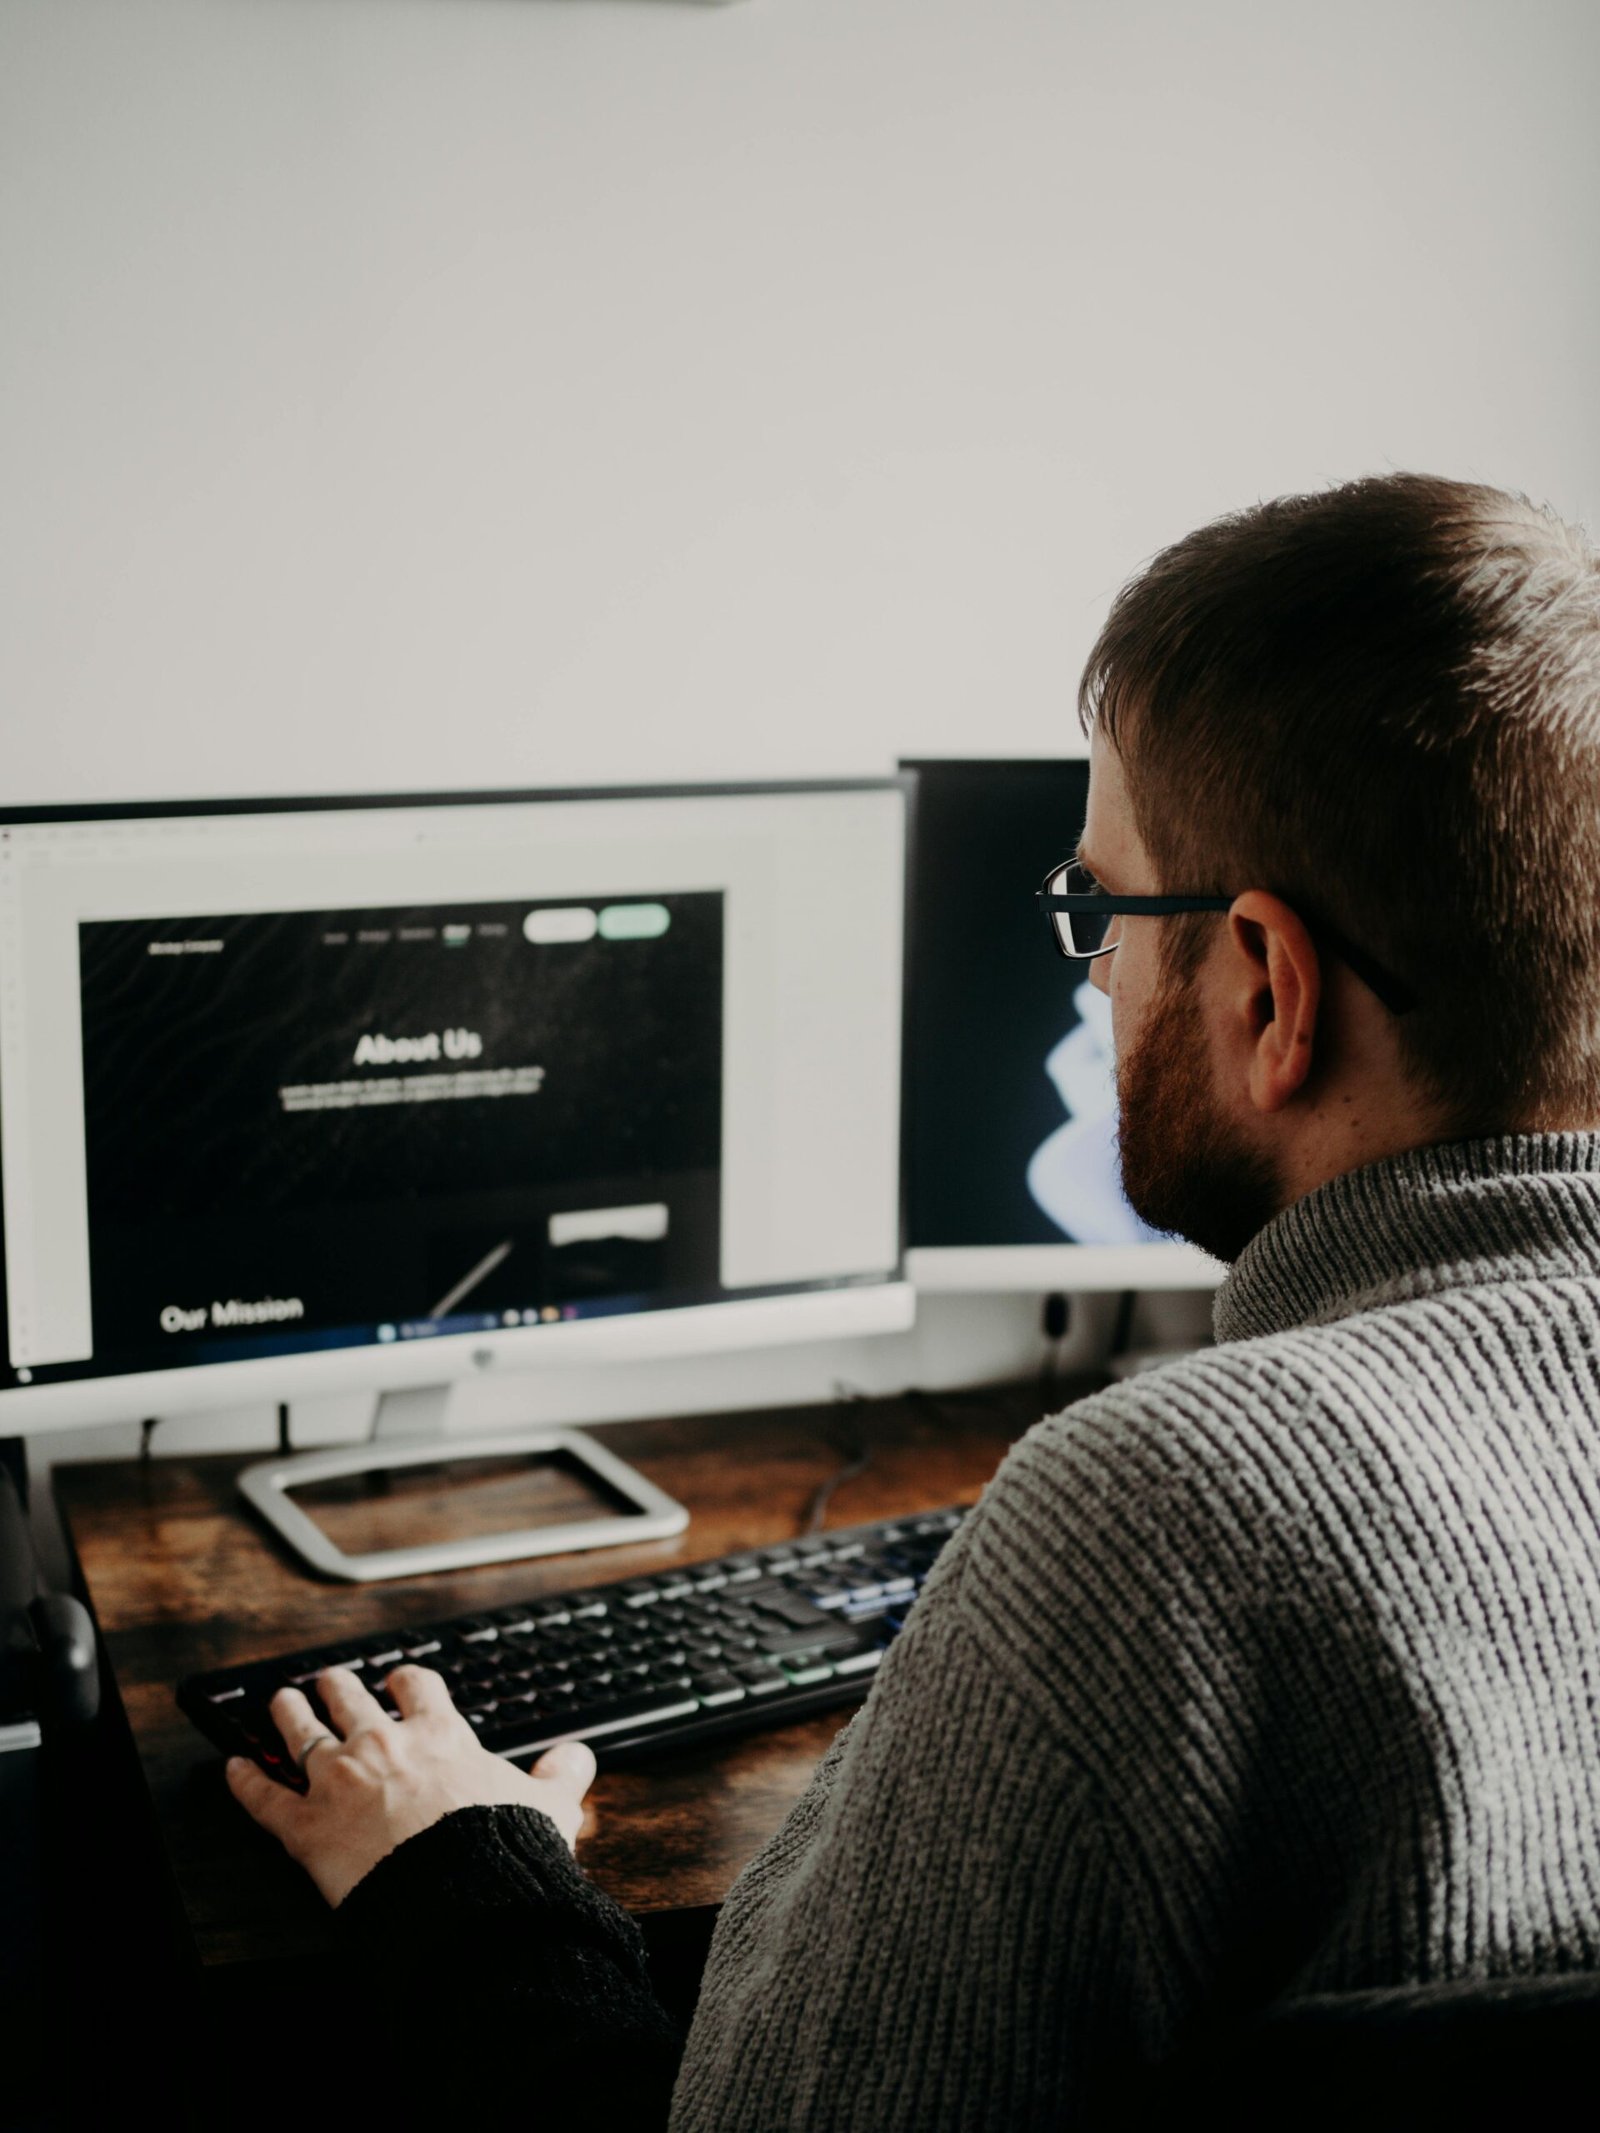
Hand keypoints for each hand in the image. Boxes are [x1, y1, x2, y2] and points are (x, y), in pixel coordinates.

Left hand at [225, 1663, 597, 1908]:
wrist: (458, 1894)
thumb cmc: (502, 1849)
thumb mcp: (549, 1807)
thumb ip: (562, 1777)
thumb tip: (579, 1759)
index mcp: (439, 1735)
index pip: (418, 1686)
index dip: (406, 1679)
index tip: (400, 1679)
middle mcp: (382, 1745)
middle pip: (349, 1699)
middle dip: (337, 1687)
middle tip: (327, 1680)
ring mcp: (338, 1781)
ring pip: (300, 1734)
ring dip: (286, 1714)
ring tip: (279, 1701)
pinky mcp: (305, 1827)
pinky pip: (263, 1797)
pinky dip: (243, 1782)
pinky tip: (231, 1768)